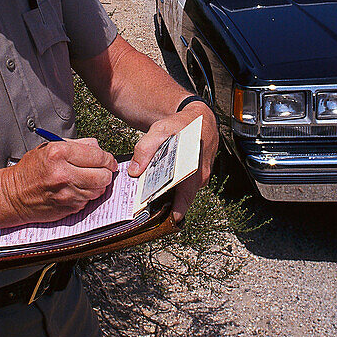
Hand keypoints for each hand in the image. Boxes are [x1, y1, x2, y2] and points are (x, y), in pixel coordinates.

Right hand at [0, 138, 117, 225]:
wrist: (14, 195)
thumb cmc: (30, 171)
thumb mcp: (48, 148)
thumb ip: (76, 145)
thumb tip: (97, 147)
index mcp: (58, 154)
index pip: (97, 155)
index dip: (107, 158)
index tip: (108, 160)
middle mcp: (64, 174)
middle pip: (103, 175)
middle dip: (106, 172)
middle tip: (102, 170)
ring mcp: (67, 193)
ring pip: (99, 190)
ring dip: (98, 185)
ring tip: (88, 179)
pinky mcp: (68, 208)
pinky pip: (89, 201)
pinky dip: (87, 195)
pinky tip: (77, 189)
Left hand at [127, 102, 218, 221]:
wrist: (201, 117)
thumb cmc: (184, 124)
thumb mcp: (161, 130)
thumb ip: (146, 149)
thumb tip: (135, 171)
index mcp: (194, 173)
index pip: (181, 203)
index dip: (167, 214)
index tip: (151, 219)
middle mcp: (199, 179)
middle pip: (178, 201)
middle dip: (161, 206)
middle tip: (142, 211)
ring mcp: (199, 179)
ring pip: (180, 194)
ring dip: (165, 196)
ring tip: (145, 198)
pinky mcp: (195, 176)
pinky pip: (182, 186)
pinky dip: (169, 186)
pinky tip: (155, 183)